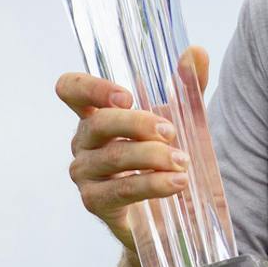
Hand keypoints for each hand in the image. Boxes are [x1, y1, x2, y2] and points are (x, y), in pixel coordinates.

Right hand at [56, 48, 209, 252]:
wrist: (167, 214)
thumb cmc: (163, 158)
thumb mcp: (180, 120)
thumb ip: (187, 87)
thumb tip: (197, 52)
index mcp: (96, 114)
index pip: (71, 89)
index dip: (91, 87)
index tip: (126, 96)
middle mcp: (83, 141)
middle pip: (98, 122)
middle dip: (138, 123)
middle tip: (171, 132)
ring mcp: (85, 173)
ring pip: (113, 157)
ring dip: (152, 157)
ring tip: (183, 163)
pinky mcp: (95, 202)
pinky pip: (121, 190)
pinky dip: (152, 184)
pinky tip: (176, 183)